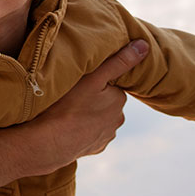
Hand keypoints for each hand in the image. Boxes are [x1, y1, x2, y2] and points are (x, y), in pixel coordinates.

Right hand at [31, 38, 147, 162]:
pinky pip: (91, 135)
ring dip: (88, 116)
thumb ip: (119, 61)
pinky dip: (83, 131)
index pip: (111, 86)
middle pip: (106, 103)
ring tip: (68, 112)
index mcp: (119, 100)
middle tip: (73, 96)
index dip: (96, 82)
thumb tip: (145, 46)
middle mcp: (118, 120)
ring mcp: (106, 137)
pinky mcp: (94, 149)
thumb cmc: (68, 107)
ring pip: (99, 119)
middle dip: (94, 100)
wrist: (50, 143)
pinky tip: (69, 128)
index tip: (81, 82)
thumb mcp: (93, 77)